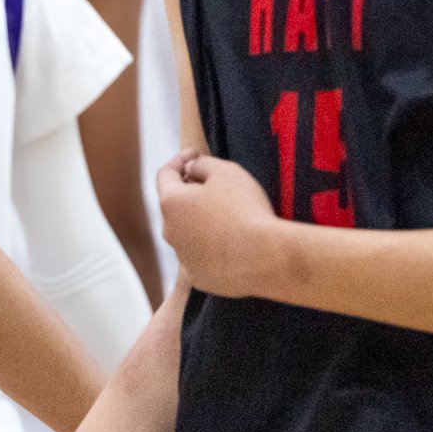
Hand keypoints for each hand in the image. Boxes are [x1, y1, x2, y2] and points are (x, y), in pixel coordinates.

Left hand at [158, 152, 279, 296]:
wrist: (267, 257)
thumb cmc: (246, 209)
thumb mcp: (226, 172)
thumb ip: (202, 164)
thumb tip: (191, 169)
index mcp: (171, 203)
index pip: (165, 174)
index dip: (180, 159)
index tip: (195, 153)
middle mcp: (169, 232)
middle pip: (175, 205)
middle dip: (190, 192)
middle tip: (214, 184)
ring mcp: (183, 258)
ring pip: (187, 232)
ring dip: (200, 220)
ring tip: (228, 215)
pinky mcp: (199, 278)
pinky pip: (201, 256)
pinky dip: (211, 246)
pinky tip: (233, 241)